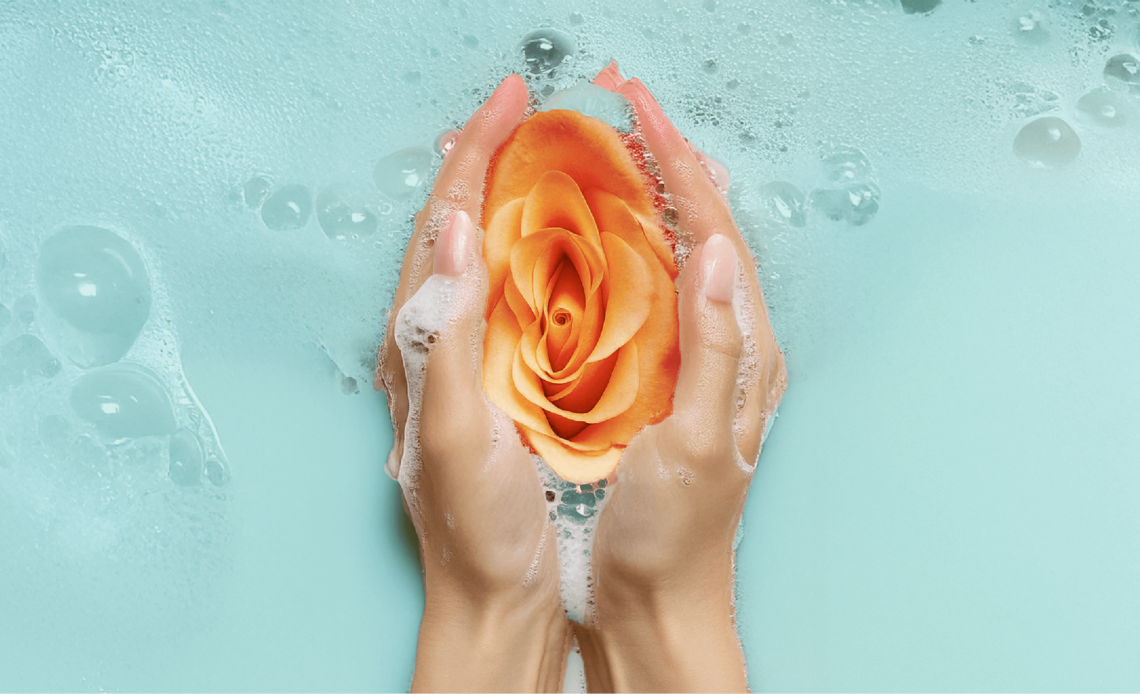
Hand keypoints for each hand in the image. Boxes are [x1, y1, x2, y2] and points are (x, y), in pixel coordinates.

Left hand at [376, 75, 569, 692]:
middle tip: (524, 112)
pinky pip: (510, 300)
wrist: (497, 598)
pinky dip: (533, 255)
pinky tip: (562, 247)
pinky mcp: (495, 384)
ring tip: (541, 158)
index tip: (510, 103)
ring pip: (483, 260)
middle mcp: (433, 343)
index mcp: (418, 343)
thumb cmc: (477, 528)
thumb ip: (445, 334)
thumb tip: (456, 227)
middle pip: (457, 228)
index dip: (475, 157)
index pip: (443, 225)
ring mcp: (464, 362)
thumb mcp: (457, 431)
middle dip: (487, 161)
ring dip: (508, 200)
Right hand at [575, 65, 786, 693]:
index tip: (643, 115)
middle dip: (676, 170)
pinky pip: (663, 300)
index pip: (717, 238)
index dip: (681, 171)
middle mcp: (735, 352)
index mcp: (746, 356)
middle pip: (710, 236)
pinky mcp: (673, 387)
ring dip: (663, 203)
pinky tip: (619, 241)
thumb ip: (714, 348)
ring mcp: (705, 368)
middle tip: (635, 116)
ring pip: (688, 263)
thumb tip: (713, 250)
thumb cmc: (673, 537)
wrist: (656, 605)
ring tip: (631, 157)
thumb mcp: (696, 444)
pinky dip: (643, 254)